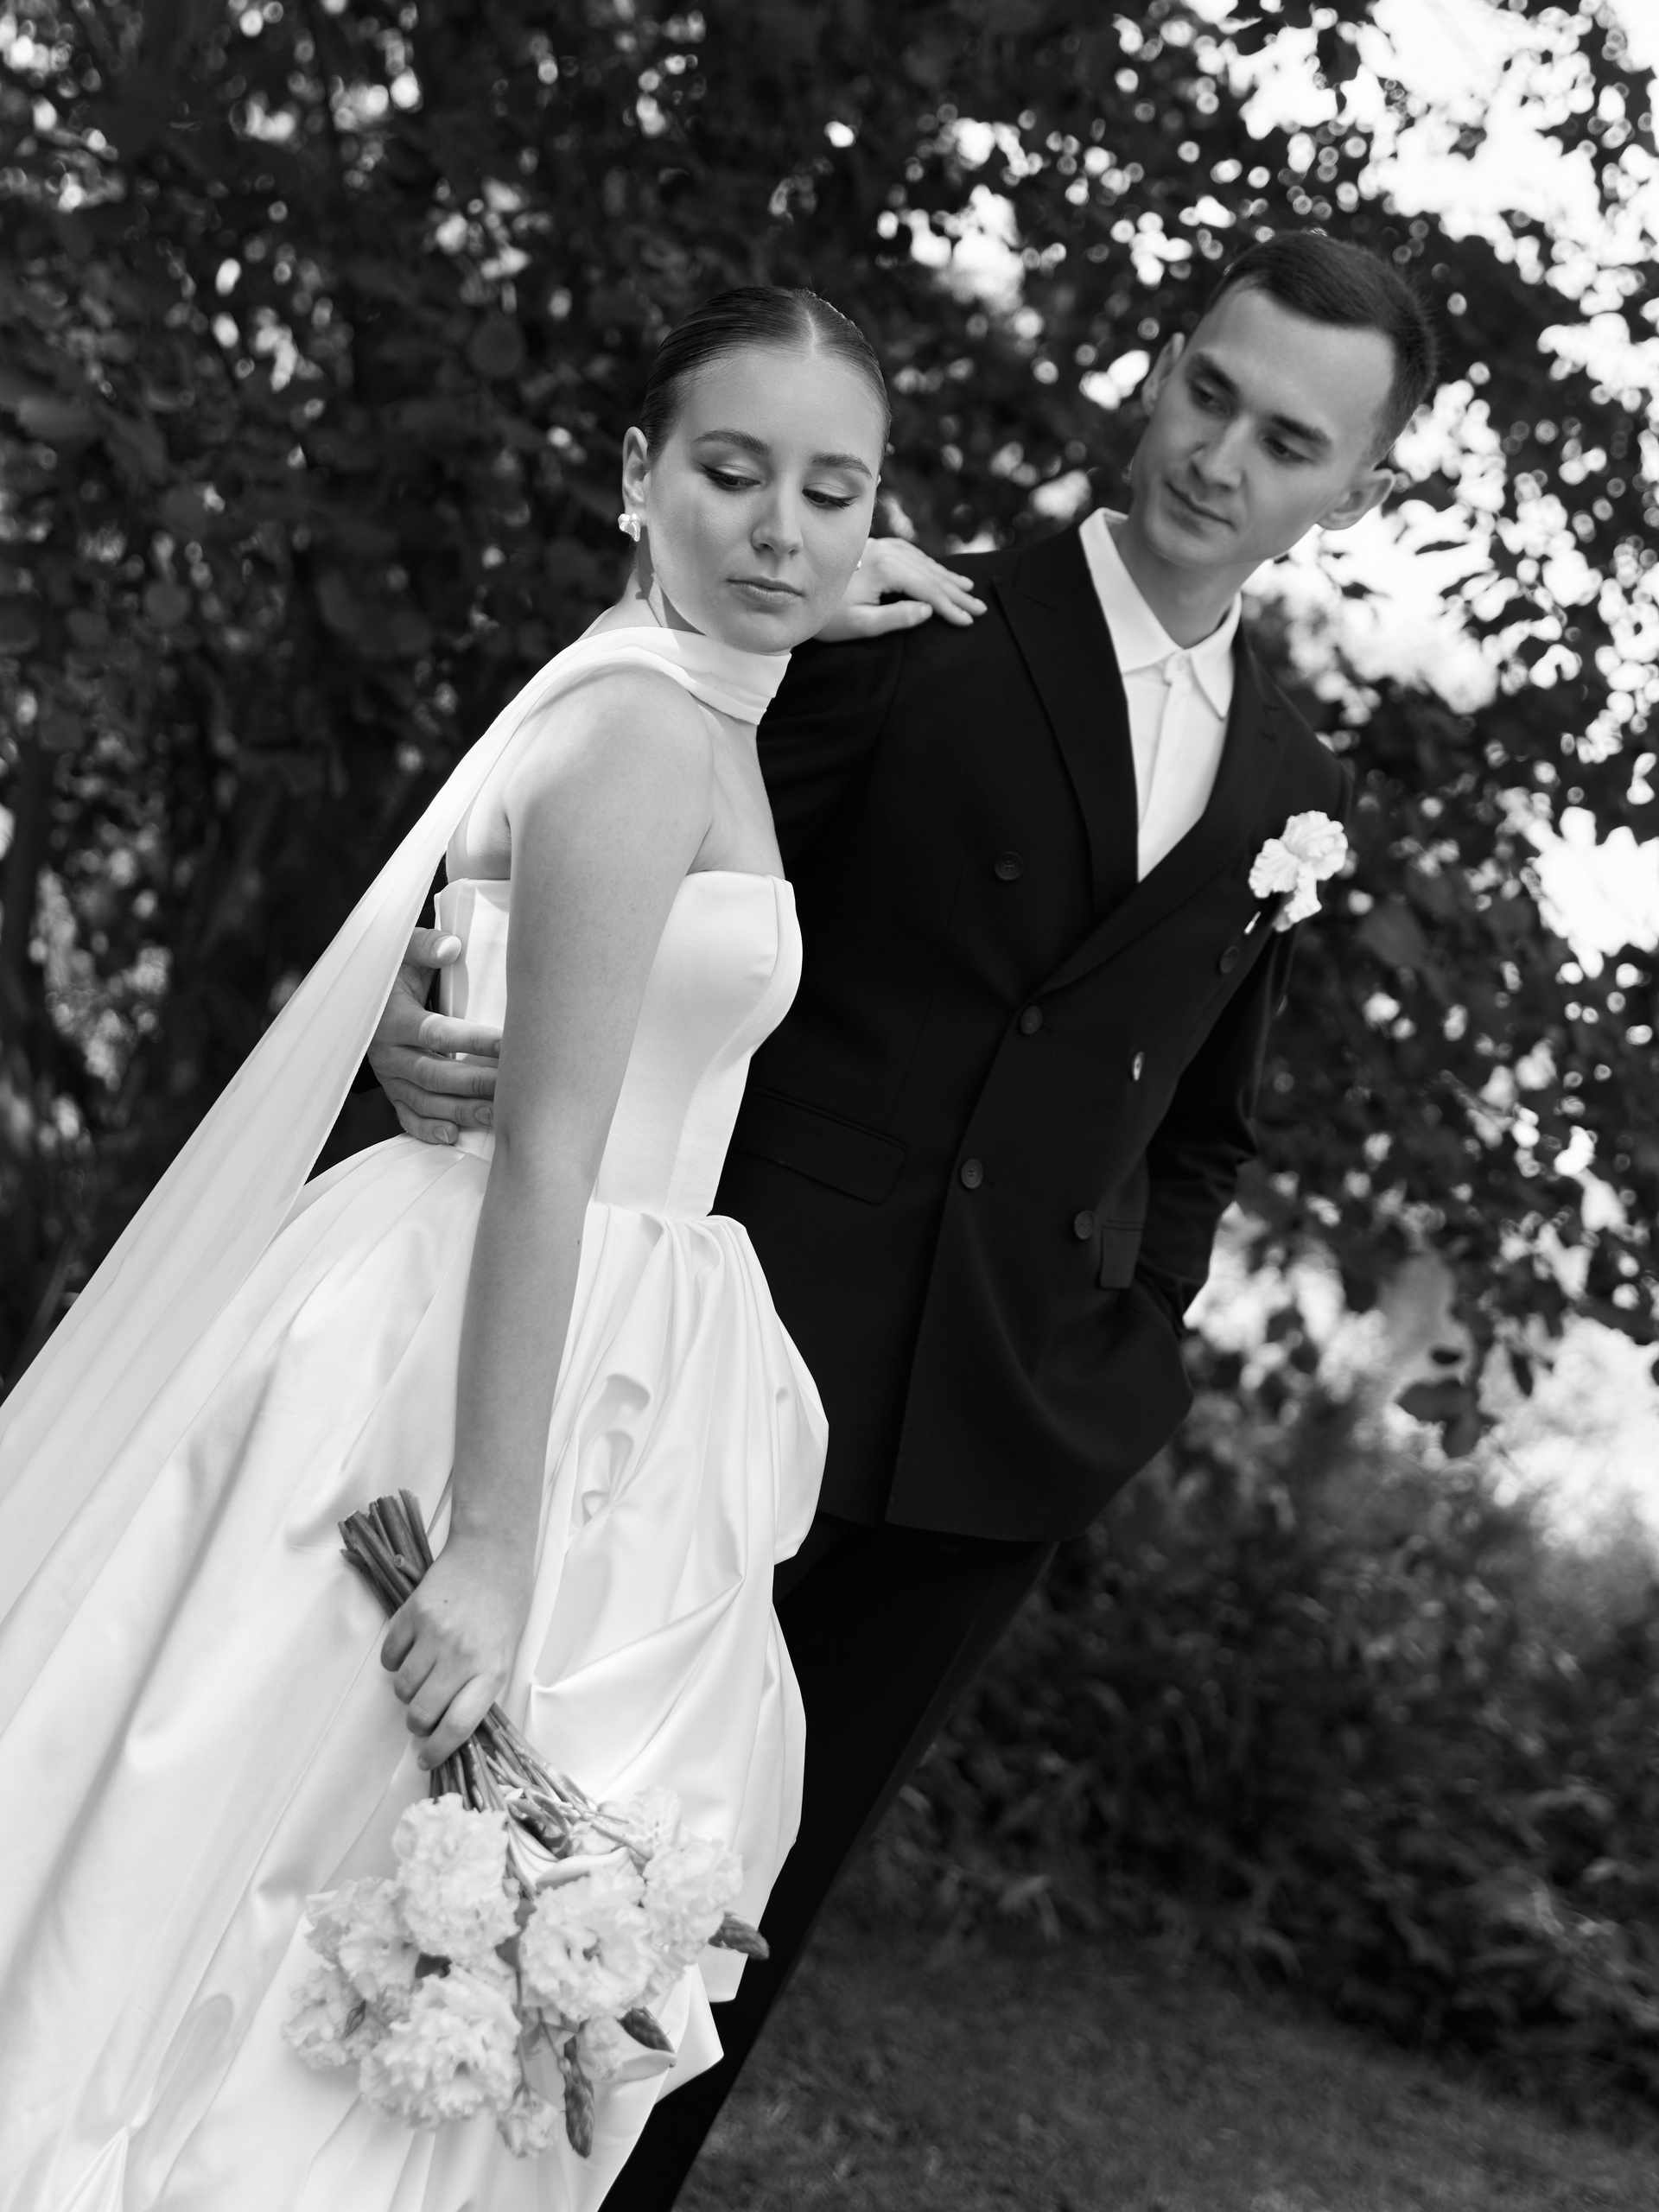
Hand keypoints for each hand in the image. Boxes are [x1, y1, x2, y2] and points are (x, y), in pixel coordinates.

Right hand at [369, 926, 501, 1144]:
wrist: (368, 995)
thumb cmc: (398, 971)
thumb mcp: (404, 952)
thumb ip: (427, 946)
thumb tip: (451, 947)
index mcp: (392, 1018)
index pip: (436, 1033)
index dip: (472, 1040)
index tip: (508, 1044)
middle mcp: (387, 1051)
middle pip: (433, 1074)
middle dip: (473, 1083)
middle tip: (511, 1089)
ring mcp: (389, 1076)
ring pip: (423, 1100)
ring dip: (459, 1111)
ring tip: (495, 1118)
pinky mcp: (392, 1091)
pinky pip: (407, 1117)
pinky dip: (428, 1130)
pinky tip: (453, 1136)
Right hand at [380, 1531, 531, 1768]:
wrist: (492, 1552)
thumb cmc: (505, 1606)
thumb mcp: (505, 1652)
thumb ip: (479, 1687)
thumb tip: (447, 1724)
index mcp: (491, 1669)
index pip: (458, 1725)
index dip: (438, 1750)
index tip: (427, 1758)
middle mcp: (461, 1655)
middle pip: (421, 1713)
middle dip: (418, 1722)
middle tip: (423, 1713)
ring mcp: (434, 1633)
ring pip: (401, 1687)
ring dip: (407, 1690)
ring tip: (422, 1673)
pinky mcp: (411, 1613)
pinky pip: (389, 1655)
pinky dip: (394, 1660)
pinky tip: (411, 1649)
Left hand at [814, 538, 986, 640]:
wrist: (796, 592)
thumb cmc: (827, 616)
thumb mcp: (861, 624)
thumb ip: (896, 618)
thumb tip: (928, 611)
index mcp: (884, 568)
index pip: (927, 589)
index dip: (950, 606)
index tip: (968, 621)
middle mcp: (884, 551)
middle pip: (929, 573)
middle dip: (956, 592)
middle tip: (979, 608)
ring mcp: (878, 546)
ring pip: (921, 561)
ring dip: (945, 577)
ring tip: (967, 589)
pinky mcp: (872, 548)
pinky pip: (909, 554)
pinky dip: (927, 564)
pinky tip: (936, 572)